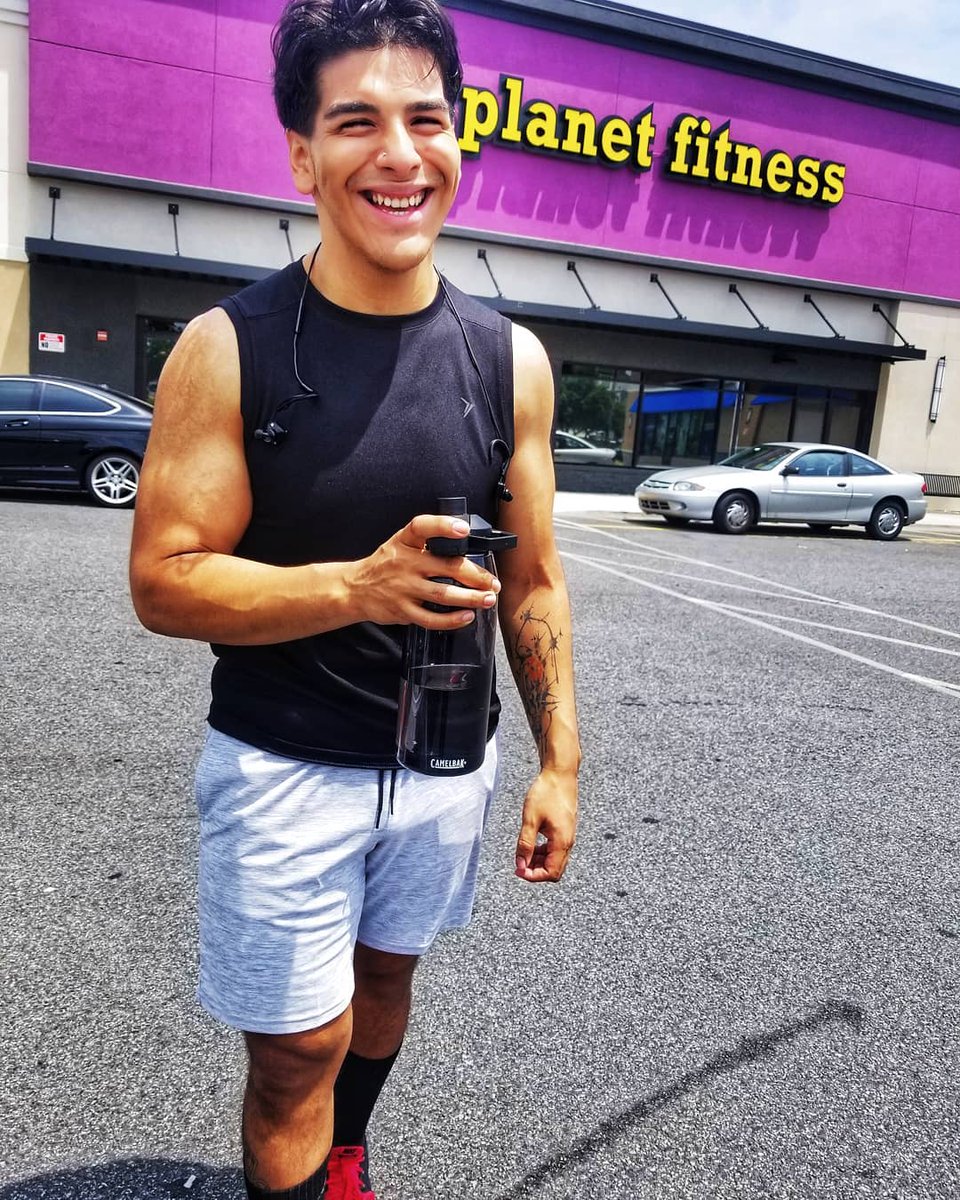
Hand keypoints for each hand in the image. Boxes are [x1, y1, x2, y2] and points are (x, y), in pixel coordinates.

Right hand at [346, 514, 500, 628]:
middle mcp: (404, 562)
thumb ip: (426, 543)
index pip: (422, 527)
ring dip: (470, 598)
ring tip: (488, 599)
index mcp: (404, 542)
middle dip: (476, 576)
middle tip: (493, 582)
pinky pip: (430, 619)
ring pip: (443, 594)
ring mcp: (403, 588)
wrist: (355, 589)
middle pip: (446, 567)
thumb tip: (465, 545)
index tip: (464, 529)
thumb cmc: (385, 565)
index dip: (443, 526)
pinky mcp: (402, 610)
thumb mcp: (400, 544)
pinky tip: (467, 617)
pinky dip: (451, 620)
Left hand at [514, 769, 577, 882]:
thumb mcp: (530, 819)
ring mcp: (568, 836)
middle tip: (519, 864)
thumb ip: (525, 844)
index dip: (534, 876)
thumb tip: (521, 865)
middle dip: (536, 871)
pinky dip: (543, 852)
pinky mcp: (565, 830)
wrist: (560, 774)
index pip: (551, 873)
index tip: (518, 870)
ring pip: (555, 860)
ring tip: (523, 854)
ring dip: (539, 862)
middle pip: (555, 870)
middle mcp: (568, 842)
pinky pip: (556, 850)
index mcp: (562, 842)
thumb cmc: (546, 792)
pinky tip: (532, 844)